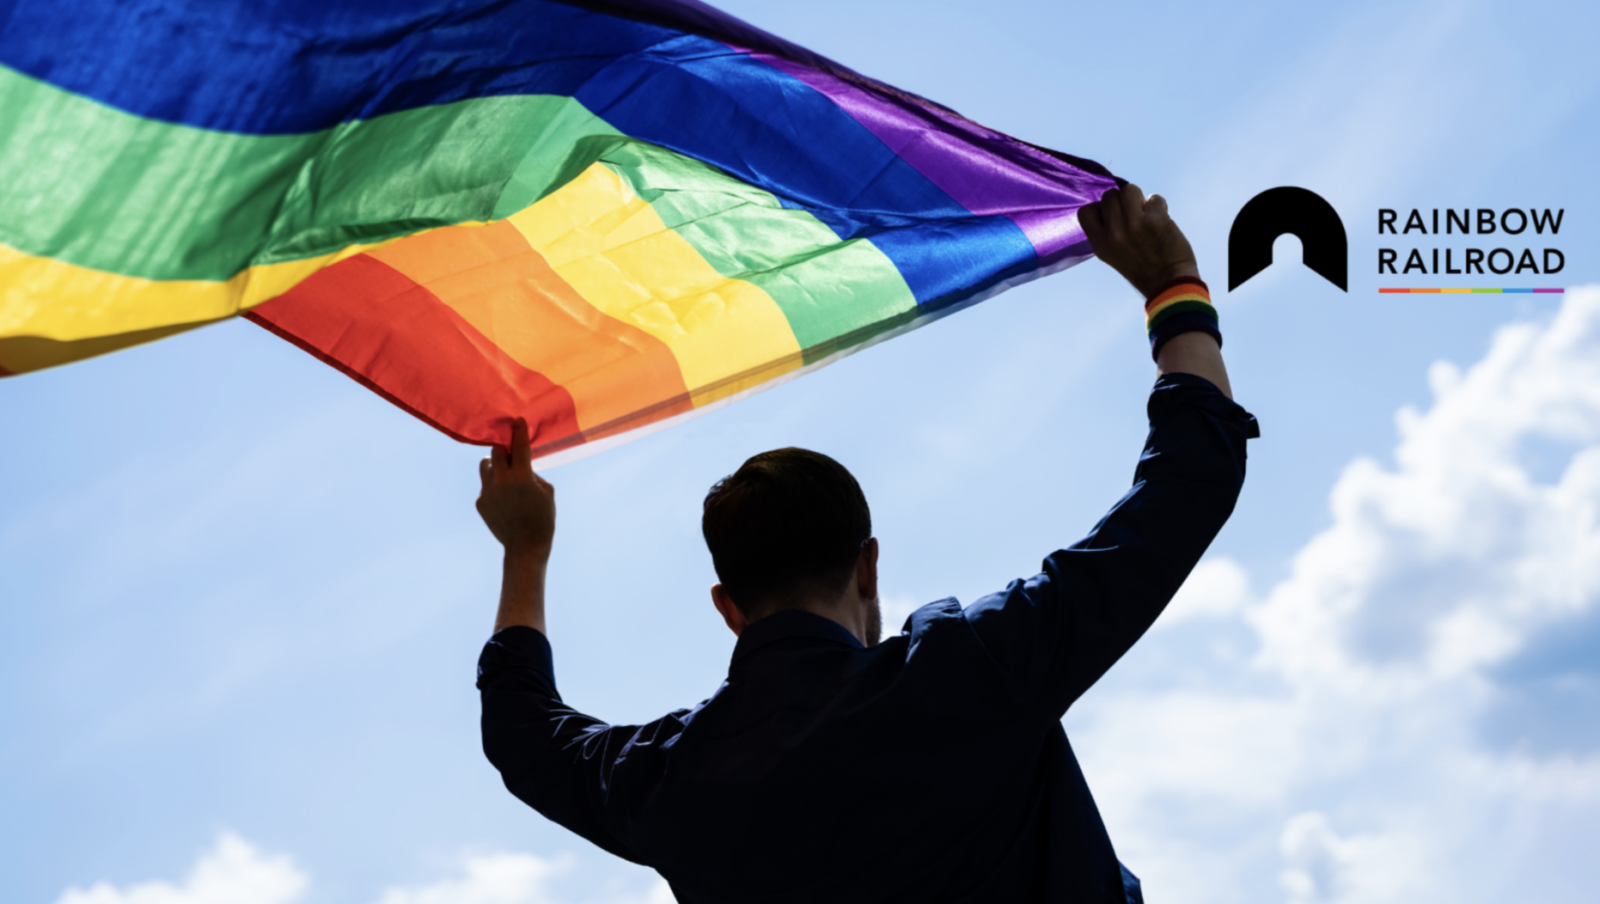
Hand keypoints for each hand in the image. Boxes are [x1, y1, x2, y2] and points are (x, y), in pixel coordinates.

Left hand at [476, 418, 555, 558]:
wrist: (525, 547)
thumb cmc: (543, 518)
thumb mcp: (547, 492)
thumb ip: (533, 473)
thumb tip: (522, 466)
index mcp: (521, 477)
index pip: (518, 446)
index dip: (518, 430)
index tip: (517, 421)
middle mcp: (501, 481)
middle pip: (496, 451)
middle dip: (505, 450)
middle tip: (513, 456)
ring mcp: (488, 492)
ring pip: (485, 465)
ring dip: (495, 465)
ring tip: (505, 474)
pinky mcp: (480, 502)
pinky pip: (485, 484)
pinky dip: (494, 485)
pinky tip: (504, 498)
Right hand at [1078, 184, 1199, 297]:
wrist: (1169, 285)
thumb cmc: (1143, 269)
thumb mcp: (1113, 254)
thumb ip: (1108, 231)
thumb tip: (1115, 201)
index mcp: (1100, 244)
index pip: (1085, 211)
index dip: (1100, 208)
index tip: (1113, 217)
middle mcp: (1113, 233)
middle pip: (1109, 195)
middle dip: (1123, 201)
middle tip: (1134, 216)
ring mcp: (1133, 225)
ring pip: (1129, 189)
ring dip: (1139, 198)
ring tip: (1147, 213)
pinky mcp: (1154, 220)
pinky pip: (1154, 198)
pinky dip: (1160, 206)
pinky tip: (1162, 220)